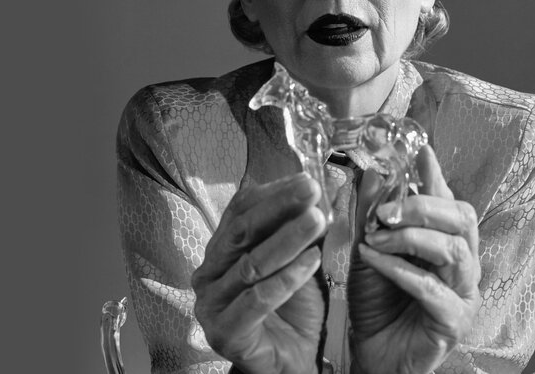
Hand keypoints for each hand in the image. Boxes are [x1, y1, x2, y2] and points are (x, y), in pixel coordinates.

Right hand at [192, 173, 327, 373]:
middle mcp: (208, 272)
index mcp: (222, 248)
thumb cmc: (295, 308)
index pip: (241, 209)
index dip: (274, 192)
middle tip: (312, 190)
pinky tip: (313, 261)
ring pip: (251, 264)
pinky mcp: (224, 333)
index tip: (307, 179)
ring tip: (319, 220)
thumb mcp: (301, 258)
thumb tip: (325, 186)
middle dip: (280, 207)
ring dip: (288, 239)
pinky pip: (257, 300)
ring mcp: (211, 304)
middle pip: (243, 230)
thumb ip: (304, 226)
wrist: (293, 360)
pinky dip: (287, 278)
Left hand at [348, 145, 481, 373]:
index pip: (448, 199)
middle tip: (387, 210)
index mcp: (445, 241)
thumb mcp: (367, 251)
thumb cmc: (374, 304)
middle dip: (424, 206)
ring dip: (411, 238)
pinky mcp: (453, 321)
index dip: (436, 174)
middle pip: (463, 218)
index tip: (420, 150)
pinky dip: (400, 270)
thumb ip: (371, 215)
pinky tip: (375, 261)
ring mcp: (463, 293)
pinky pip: (432, 288)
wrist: (369, 354)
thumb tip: (369, 173)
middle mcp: (462, 263)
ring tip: (376, 238)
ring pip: (454, 249)